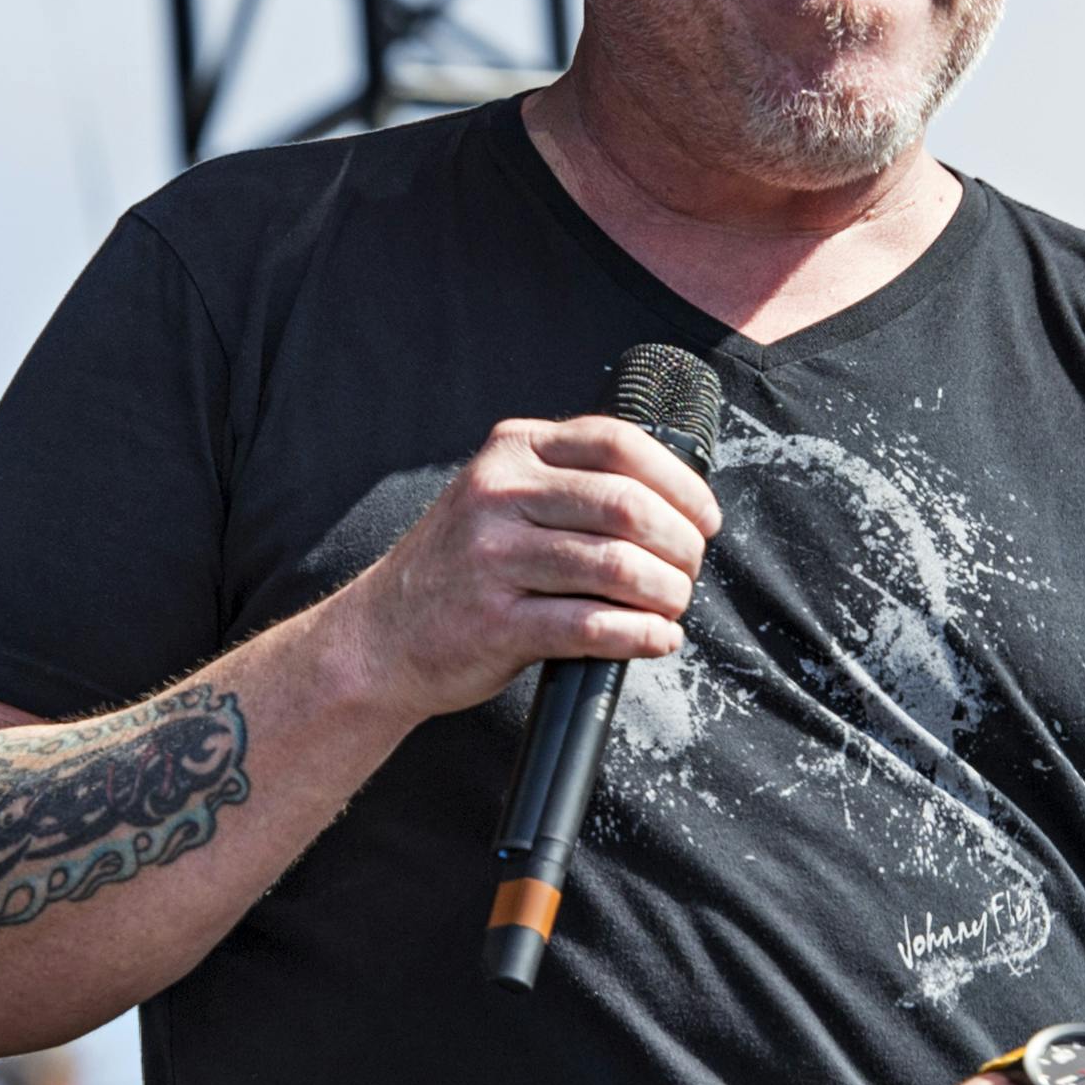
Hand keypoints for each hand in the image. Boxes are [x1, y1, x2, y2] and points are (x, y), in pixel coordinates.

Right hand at [328, 412, 721, 721]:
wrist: (380, 636)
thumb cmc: (459, 569)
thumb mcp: (501, 497)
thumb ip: (569, 484)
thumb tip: (673, 503)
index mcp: (512, 451)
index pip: (620, 445)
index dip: (680, 483)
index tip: (704, 518)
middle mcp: (500, 495)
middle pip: (627, 506)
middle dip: (680, 544)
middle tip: (690, 570)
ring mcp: (493, 558)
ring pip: (617, 567)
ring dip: (666, 593)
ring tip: (673, 607)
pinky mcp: (496, 622)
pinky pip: (592, 626)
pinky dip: (640, 636)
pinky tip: (656, 639)